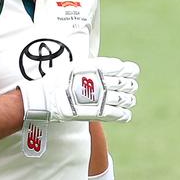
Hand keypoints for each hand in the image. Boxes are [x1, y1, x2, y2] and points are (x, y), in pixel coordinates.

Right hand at [20, 57, 138, 123]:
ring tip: (128, 101)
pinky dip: (124, 114)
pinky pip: (117, 114)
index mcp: (98, 67)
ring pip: (124, 99)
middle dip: (130, 86)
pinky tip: (125, 114)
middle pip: (125, 84)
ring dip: (128, 100)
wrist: (47, 97)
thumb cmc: (58, 79)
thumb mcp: (75, 64)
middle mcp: (102, 81)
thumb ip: (93, 65)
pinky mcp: (98, 113)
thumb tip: (107, 64)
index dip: (130, 71)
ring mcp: (101, 97)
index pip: (123, 68)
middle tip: (129, 88)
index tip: (132, 73)